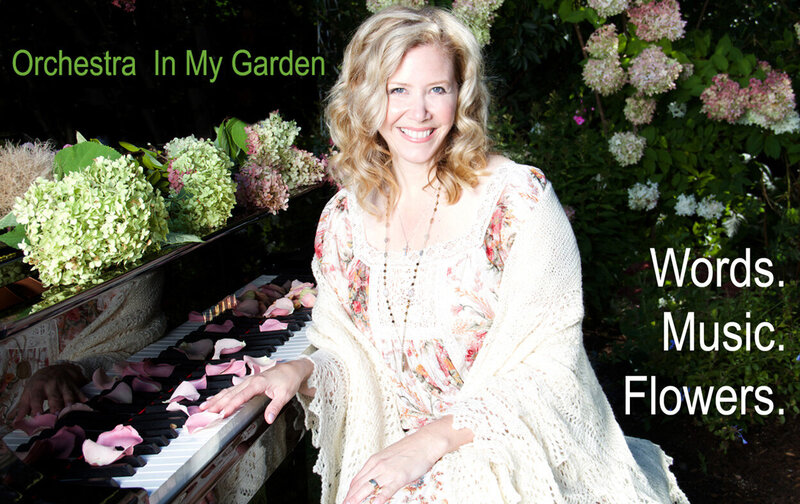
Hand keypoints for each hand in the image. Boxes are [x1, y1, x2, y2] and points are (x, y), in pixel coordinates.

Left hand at [13, 363, 87, 421]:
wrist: (54, 369)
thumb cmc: (38, 384)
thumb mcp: (28, 392)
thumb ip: (23, 407)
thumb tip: (17, 421)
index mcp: (38, 387)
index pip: (36, 397)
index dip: (36, 406)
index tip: (37, 415)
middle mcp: (52, 385)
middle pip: (54, 396)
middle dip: (56, 405)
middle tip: (56, 415)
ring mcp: (64, 385)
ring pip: (68, 394)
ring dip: (70, 401)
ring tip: (71, 409)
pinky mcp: (73, 385)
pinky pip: (79, 391)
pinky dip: (83, 397)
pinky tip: (85, 402)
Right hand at [200, 359, 313, 422]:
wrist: (292, 369)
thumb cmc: (288, 380)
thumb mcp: (285, 395)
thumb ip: (275, 407)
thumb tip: (269, 418)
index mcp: (258, 383)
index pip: (241, 396)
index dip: (231, 405)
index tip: (223, 414)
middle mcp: (250, 381)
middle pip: (230, 393)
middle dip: (217, 403)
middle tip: (206, 412)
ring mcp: (248, 381)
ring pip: (228, 391)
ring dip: (216, 399)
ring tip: (204, 407)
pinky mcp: (248, 383)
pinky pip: (232, 389)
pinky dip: (221, 395)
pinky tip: (215, 400)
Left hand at [343, 416, 473, 503]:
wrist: (425, 442)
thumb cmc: (410, 449)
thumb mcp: (389, 456)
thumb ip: (380, 467)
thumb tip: (374, 478)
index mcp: (374, 460)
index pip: (357, 479)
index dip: (350, 491)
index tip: (346, 498)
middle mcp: (378, 465)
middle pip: (358, 485)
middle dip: (349, 497)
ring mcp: (387, 472)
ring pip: (367, 488)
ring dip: (356, 500)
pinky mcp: (398, 477)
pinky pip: (385, 491)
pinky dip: (377, 500)